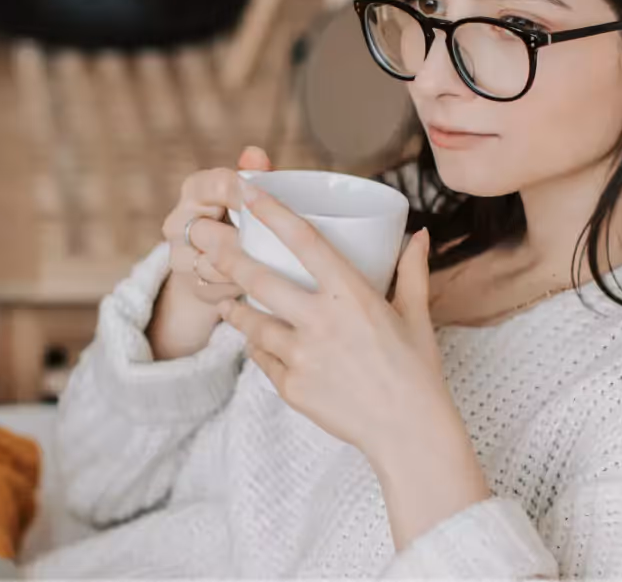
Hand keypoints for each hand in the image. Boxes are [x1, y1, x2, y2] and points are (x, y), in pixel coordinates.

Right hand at [147, 147, 271, 359]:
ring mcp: (178, 255)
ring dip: (249, 262)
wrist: (215, 266)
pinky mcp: (189, 283)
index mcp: (195, 188)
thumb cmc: (242, 220)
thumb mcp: (250, 197)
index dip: (251, 194)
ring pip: (218, 260)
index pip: (221, 185)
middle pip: (218, 225)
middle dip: (250, 234)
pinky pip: (222, 284)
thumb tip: (256, 154)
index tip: (276, 204)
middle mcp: (177, 220)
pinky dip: (244, 282)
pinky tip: (261, 278)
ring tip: (275, 260)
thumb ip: (255, 175)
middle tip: (281, 239)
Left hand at [195, 181, 449, 459]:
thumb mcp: (416, 315)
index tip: (247, 189)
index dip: (271, 211)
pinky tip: (255, 340)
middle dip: (225, 254)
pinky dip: (258, 346)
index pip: (304, 240)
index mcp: (352, 294)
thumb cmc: (417, 371)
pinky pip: (263, 358)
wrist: (409, 434)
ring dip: (233, 307)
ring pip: (251, 321)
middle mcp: (321, 320)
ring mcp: (302, 355)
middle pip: (258, 278)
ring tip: (223, 298)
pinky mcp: (291, 387)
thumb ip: (412, 271)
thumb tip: (419, 235)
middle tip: (202, 237)